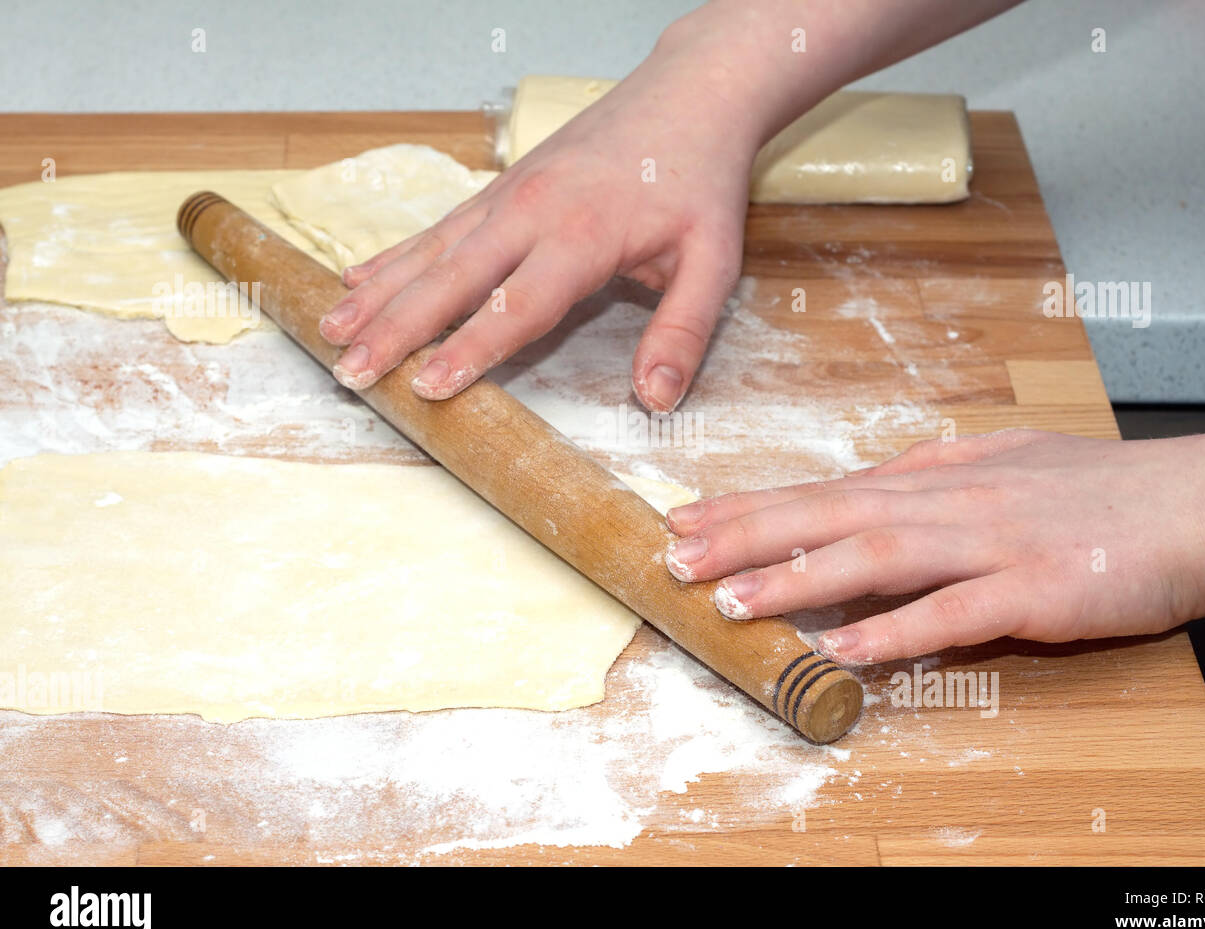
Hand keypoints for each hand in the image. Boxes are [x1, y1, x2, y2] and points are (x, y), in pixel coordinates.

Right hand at [319, 37, 758, 411]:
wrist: (689, 96)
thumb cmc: (699, 180)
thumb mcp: (715, 261)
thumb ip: (684, 330)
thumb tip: (656, 399)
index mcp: (583, 235)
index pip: (517, 304)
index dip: (470, 349)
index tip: (427, 387)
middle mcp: (532, 211)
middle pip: (452, 278)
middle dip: (396, 329)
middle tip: (351, 372)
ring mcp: (508, 195)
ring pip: (431, 250)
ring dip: (379, 293)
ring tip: (331, 332)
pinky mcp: (500, 188)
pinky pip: (438, 227)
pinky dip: (394, 255)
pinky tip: (356, 278)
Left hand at [664, 427, 1204, 663]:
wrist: (1198, 505)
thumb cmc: (1101, 487)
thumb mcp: (1003, 461)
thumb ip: (933, 471)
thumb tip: (870, 479)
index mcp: (938, 477)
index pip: (825, 488)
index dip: (751, 506)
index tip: (687, 518)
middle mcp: (950, 502)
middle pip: (831, 514)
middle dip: (746, 536)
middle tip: (674, 555)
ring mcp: (990, 543)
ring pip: (877, 555)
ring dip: (798, 578)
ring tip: (731, 600)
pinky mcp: (1033, 590)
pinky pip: (953, 612)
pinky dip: (893, 630)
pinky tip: (841, 648)